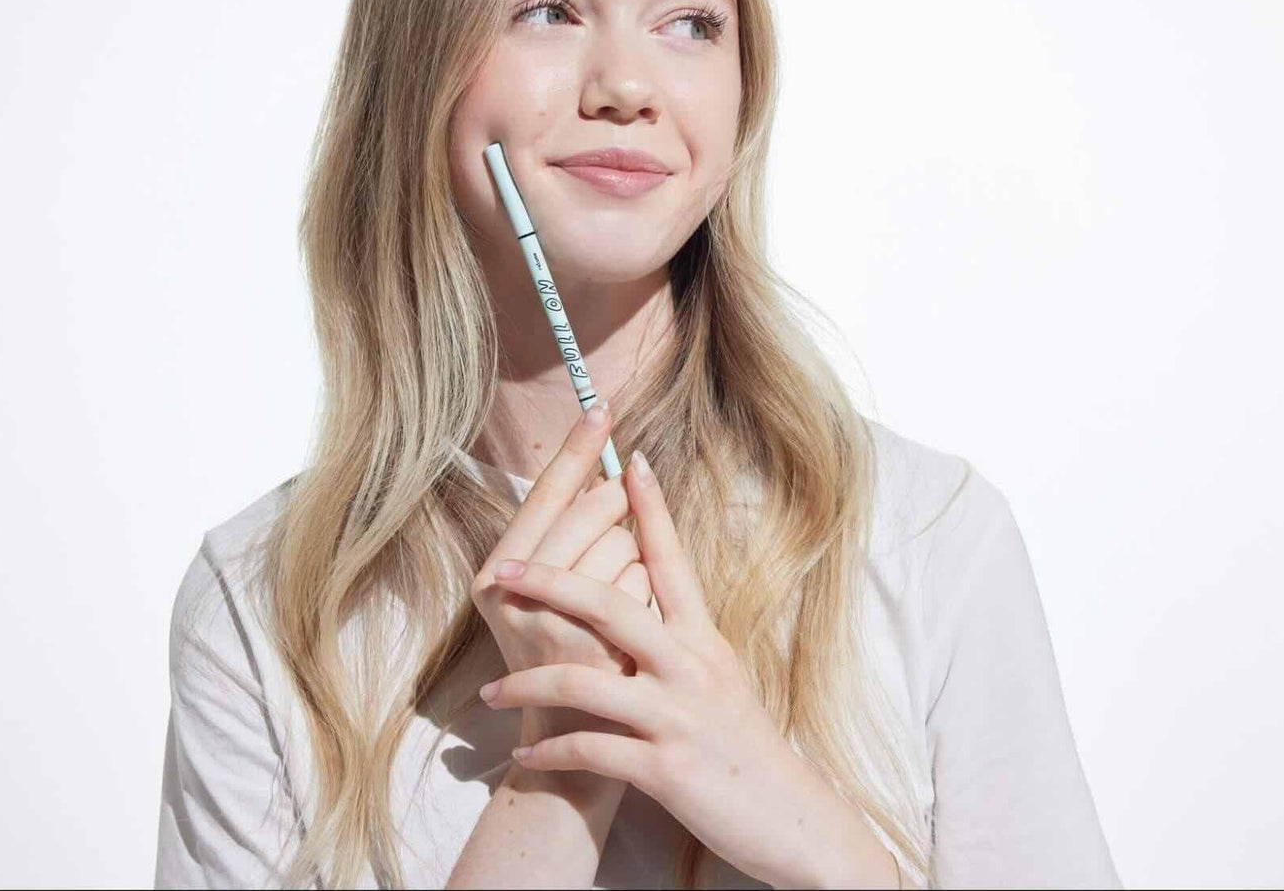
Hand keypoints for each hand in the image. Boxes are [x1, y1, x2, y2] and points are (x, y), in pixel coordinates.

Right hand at [469, 402, 654, 741]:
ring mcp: (541, 615)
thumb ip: (578, 548)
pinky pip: (637, 583)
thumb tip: (618, 478)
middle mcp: (508, 589)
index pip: (546, 493)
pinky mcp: (577, 641)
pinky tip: (631, 645)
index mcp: (497, 573)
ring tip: (617, 630)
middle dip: (620, 528)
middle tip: (611, 581)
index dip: (576, 448)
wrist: (578, 760)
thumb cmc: (582, 671)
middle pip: (593, 509)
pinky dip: (649, 606)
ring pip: (623, 544)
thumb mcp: (563, 606)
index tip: (602, 404)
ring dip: (637, 578)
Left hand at [477, 449, 886, 888]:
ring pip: (586, 681)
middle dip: (550, 583)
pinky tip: (525, 758)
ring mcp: (679, 716)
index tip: (627, 462)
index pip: (671, 561)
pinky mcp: (667, 768)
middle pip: (613, 604)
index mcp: (703, 638)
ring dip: (527, 686)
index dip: (651, 510)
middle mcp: (692, 666)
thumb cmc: (745, 746)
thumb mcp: (720, 678)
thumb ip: (680, 639)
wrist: (792, 820)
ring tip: (491, 693)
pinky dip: (551, 754)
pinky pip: (592, 751)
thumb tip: (641, 596)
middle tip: (501, 572)